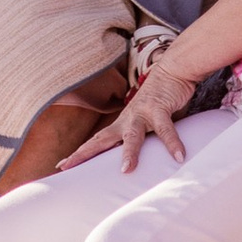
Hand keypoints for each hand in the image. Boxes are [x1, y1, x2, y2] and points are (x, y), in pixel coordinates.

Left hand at [66, 54, 204, 174]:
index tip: (61, 166)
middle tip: (68, 167)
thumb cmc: (159, 102)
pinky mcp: (159, 108)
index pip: (96, 141)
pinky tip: (179, 157)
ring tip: (126, 170)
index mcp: (122, 124)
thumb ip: (143, 139)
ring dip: (130, 152)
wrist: (172, 71)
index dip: (80, 153)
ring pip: (133, 135)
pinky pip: (166, 129)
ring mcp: (142, 113)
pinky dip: (173, 143)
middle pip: (102, 139)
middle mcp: (127, 119)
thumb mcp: (148, 123)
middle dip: (85, 153)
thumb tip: (143, 163)